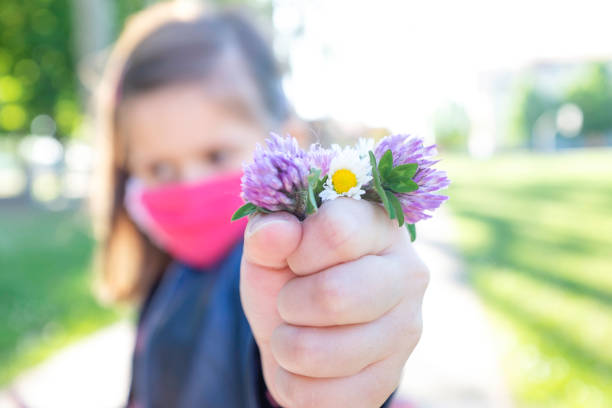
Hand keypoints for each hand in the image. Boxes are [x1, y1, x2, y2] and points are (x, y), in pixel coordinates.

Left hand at [240, 198, 428, 407]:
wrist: (306, 328)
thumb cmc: (292, 275)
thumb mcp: (272, 248)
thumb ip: (267, 233)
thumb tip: (277, 230)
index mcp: (380, 227)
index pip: (337, 231)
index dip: (298, 250)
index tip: (294, 258)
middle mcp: (407, 275)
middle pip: (334, 296)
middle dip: (290, 303)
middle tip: (290, 301)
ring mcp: (405, 332)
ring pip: (320, 353)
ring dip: (286, 345)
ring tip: (295, 331)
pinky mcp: (389, 380)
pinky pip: (321, 397)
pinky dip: (293, 383)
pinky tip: (306, 365)